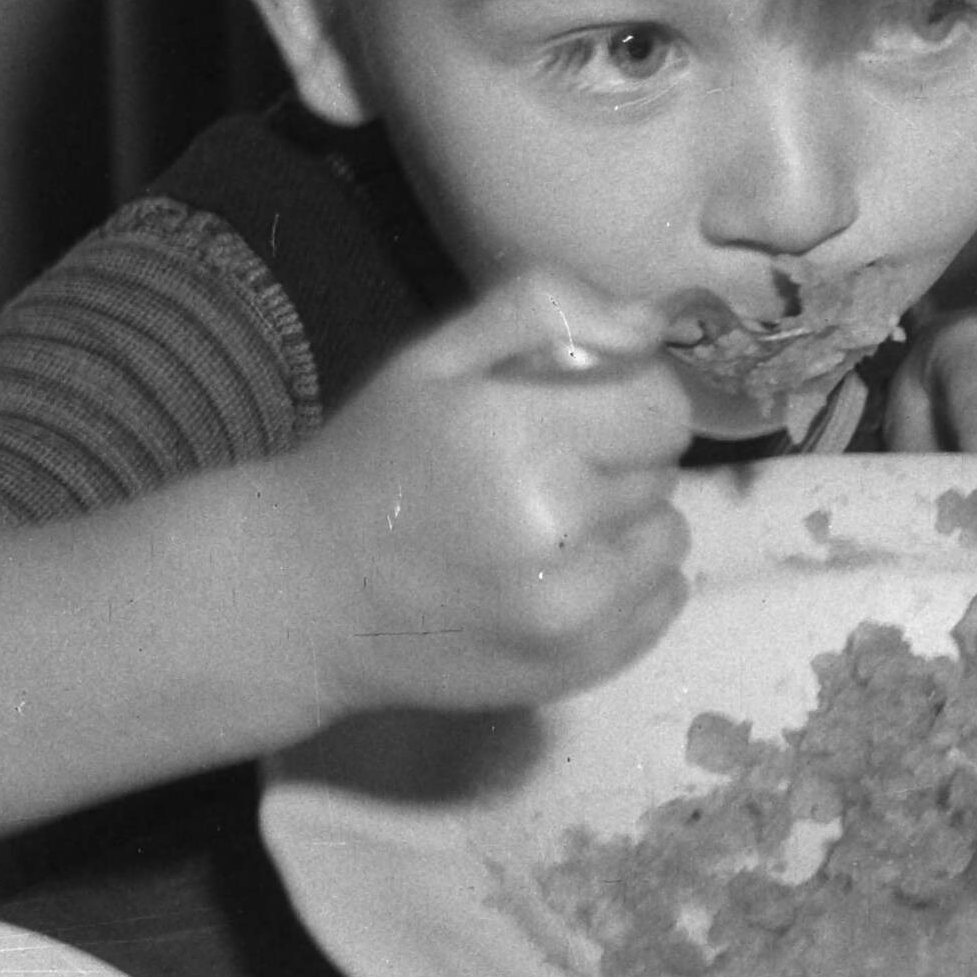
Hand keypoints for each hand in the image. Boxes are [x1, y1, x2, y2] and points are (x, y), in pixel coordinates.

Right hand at [284, 272, 693, 713]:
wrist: (307, 594)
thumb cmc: (373, 462)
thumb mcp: (435, 358)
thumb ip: (544, 310)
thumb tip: (651, 325)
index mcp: (518, 437)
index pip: (661, 407)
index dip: (631, 395)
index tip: (586, 405)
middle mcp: (556, 529)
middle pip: (663, 471)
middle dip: (619, 457)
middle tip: (547, 468)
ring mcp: (573, 611)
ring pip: (669, 537)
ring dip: (629, 522)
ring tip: (554, 525)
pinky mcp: (580, 666)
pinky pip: (665, 601)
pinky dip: (630, 581)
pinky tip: (563, 573)